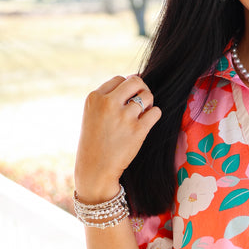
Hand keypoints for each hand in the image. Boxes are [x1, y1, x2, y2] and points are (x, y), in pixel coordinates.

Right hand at [75, 75, 160, 202]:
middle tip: (140, 101)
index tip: (126, 101)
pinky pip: (156, 112)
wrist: (95, 168)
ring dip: (148, 104)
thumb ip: (108, 98)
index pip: (119, 80)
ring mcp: (124, 117)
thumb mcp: (92, 114)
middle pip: (135, 81)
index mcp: (94, 98)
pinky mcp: (138, 130)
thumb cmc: (96, 141)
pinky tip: (146, 123)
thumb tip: (135, 82)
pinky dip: (154, 115)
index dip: (126, 89)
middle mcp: (109, 104)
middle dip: (141, 89)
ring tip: (141, 114)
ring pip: (148, 96)